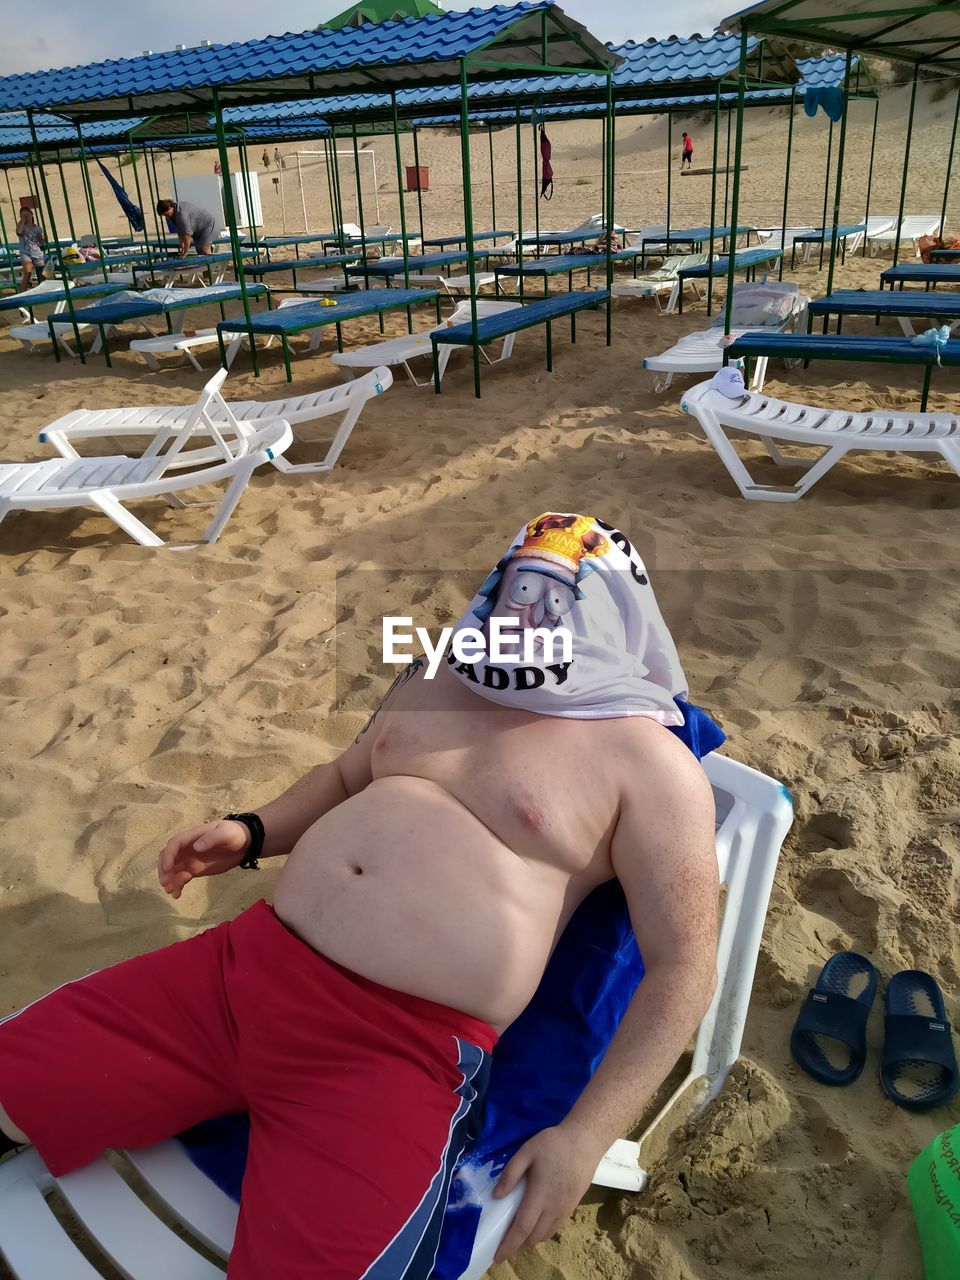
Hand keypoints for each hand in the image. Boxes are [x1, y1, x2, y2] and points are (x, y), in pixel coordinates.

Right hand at [157, 820, 249, 898]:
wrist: (244, 844)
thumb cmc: (234, 834)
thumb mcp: (225, 833)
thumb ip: (211, 838)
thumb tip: (196, 847)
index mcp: (193, 836)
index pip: (175, 844)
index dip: (169, 855)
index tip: (168, 869)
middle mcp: (187, 848)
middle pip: (168, 857)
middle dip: (164, 870)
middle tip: (166, 883)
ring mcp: (190, 859)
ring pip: (172, 870)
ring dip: (169, 880)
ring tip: (172, 891)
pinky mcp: (194, 869)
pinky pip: (181, 877)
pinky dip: (176, 885)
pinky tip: (177, 894)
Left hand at [492, 1124, 601, 1262]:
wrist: (585, 1142)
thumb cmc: (554, 1144)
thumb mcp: (527, 1151)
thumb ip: (511, 1173)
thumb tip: (497, 1195)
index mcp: (540, 1195)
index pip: (522, 1228)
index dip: (509, 1245)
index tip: (498, 1257)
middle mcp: (553, 1207)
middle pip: (533, 1236)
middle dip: (517, 1244)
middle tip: (504, 1241)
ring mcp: (564, 1209)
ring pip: (545, 1234)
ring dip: (531, 1239)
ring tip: (518, 1234)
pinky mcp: (572, 1206)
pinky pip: (555, 1227)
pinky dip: (543, 1233)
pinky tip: (537, 1225)